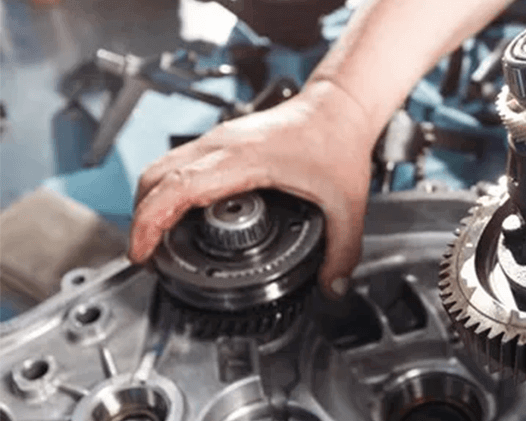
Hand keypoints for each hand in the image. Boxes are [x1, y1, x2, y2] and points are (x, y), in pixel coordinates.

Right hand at [129, 80, 378, 297]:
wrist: (338, 107)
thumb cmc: (337, 141)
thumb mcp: (348, 205)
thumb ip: (343, 250)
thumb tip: (333, 286)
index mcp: (244, 159)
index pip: (177, 187)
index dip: (149, 222)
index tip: (142, 252)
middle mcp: (222, 145)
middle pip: (155, 177)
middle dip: (141, 219)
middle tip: (147, 256)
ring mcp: (218, 140)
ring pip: (161, 168)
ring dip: (150, 203)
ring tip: (156, 241)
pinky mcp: (221, 141)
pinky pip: (178, 164)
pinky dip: (167, 191)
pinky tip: (180, 216)